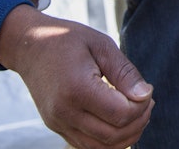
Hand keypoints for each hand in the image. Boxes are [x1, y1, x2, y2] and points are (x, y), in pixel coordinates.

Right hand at [0, 5, 153, 148]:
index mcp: (77, 88)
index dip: (141, 106)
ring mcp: (58, 123)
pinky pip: (89, 146)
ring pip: (102, 147)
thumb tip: (145, 95)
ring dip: (127, 135)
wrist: (31, 46)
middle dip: (139, 121)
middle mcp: (64, 112)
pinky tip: (120, 120)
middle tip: (147, 101)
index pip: (120, 114)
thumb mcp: (102, 45)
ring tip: (137, 111)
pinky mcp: (57, 128)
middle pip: (113, 136)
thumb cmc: (68, 40)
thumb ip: (125, 72)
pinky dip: (110, 140)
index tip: (147, 89)